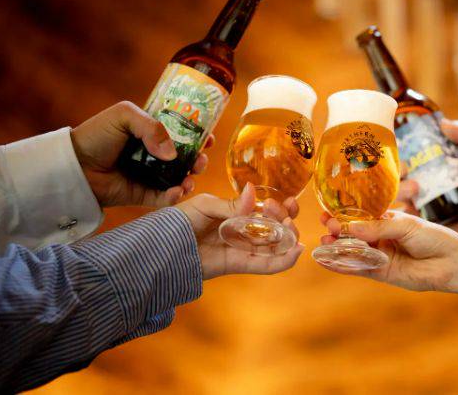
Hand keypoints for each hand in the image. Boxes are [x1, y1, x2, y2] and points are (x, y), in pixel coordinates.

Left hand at [72, 101, 213, 207]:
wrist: (74, 164)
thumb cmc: (96, 135)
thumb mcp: (125, 115)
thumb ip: (152, 127)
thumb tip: (172, 154)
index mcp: (152, 133)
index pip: (182, 134)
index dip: (198, 136)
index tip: (208, 139)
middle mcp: (154, 154)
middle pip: (186, 158)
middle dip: (198, 160)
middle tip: (200, 161)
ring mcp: (150, 175)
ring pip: (179, 179)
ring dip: (190, 180)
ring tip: (189, 180)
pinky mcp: (143, 195)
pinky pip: (164, 198)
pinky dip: (174, 197)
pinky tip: (177, 191)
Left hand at [178, 183, 302, 279]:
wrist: (162, 247)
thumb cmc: (179, 221)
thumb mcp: (206, 205)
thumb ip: (232, 204)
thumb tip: (254, 190)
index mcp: (237, 215)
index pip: (266, 211)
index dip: (281, 207)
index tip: (288, 200)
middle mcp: (243, 232)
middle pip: (275, 228)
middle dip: (286, 219)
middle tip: (282, 213)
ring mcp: (243, 249)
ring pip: (275, 247)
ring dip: (289, 239)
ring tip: (290, 229)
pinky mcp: (239, 266)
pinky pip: (265, 266)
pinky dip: (283, 261)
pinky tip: (296, 251)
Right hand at [319, 210, 457, 310]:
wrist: (453, 262)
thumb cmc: (434, 237)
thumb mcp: (406, 225)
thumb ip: (379, 227)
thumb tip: (351, 228)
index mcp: (387, 221)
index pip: (359, 216)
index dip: (343, 214)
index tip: (327, 211)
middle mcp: (381, 238)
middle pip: (352, 234)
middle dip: (337, 230)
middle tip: (326, 227)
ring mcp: (380, 256)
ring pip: (353, 251)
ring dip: (337, 248)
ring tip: (323, 243)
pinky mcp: (382, 273)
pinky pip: (359, 269)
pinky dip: (344, 266)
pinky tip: (329, 262)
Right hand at [397, 119, 457, 261]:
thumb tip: (444, 123)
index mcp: (426, 157)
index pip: (401, 148)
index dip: (392, 146)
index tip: (392, 143)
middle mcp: (417, 175)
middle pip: (394, 171)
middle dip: (392, 169)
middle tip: (405, 168)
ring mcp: (418, 197)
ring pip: (396, 192)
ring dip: (400, 189)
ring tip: (415, 188)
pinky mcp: (422, 218)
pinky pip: (406, 217)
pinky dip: (403, 214)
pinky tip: (409, 209)